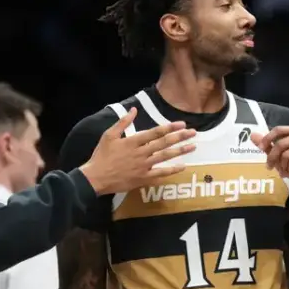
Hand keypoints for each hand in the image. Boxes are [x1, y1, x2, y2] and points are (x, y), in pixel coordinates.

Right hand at [80, 107, 196, 195]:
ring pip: (165, 157)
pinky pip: (161, 174)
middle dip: (180, 137)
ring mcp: (143, 166)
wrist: (95, 178)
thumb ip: (122, 122)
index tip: (181, 124)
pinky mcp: (144, 178)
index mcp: (133, 142)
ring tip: (193, 146)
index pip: (155, 132)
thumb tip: (134, 110)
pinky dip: (172, 170)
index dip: (169, 128)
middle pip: (164, 143)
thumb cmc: (101, 156)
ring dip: (180, 151)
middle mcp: (141, 153)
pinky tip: (183, 166)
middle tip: (193, 132)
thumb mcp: (108, 136)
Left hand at [251, 126, 288, 186]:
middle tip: (269, 166)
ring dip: (283, 166)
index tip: (260, 148)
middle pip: (281, 144)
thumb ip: (267, 145)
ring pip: (287, 155)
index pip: (279, 130)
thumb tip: (252, 135)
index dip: (267, 138)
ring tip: (285, 170)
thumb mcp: (277, 154)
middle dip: (273, 157)